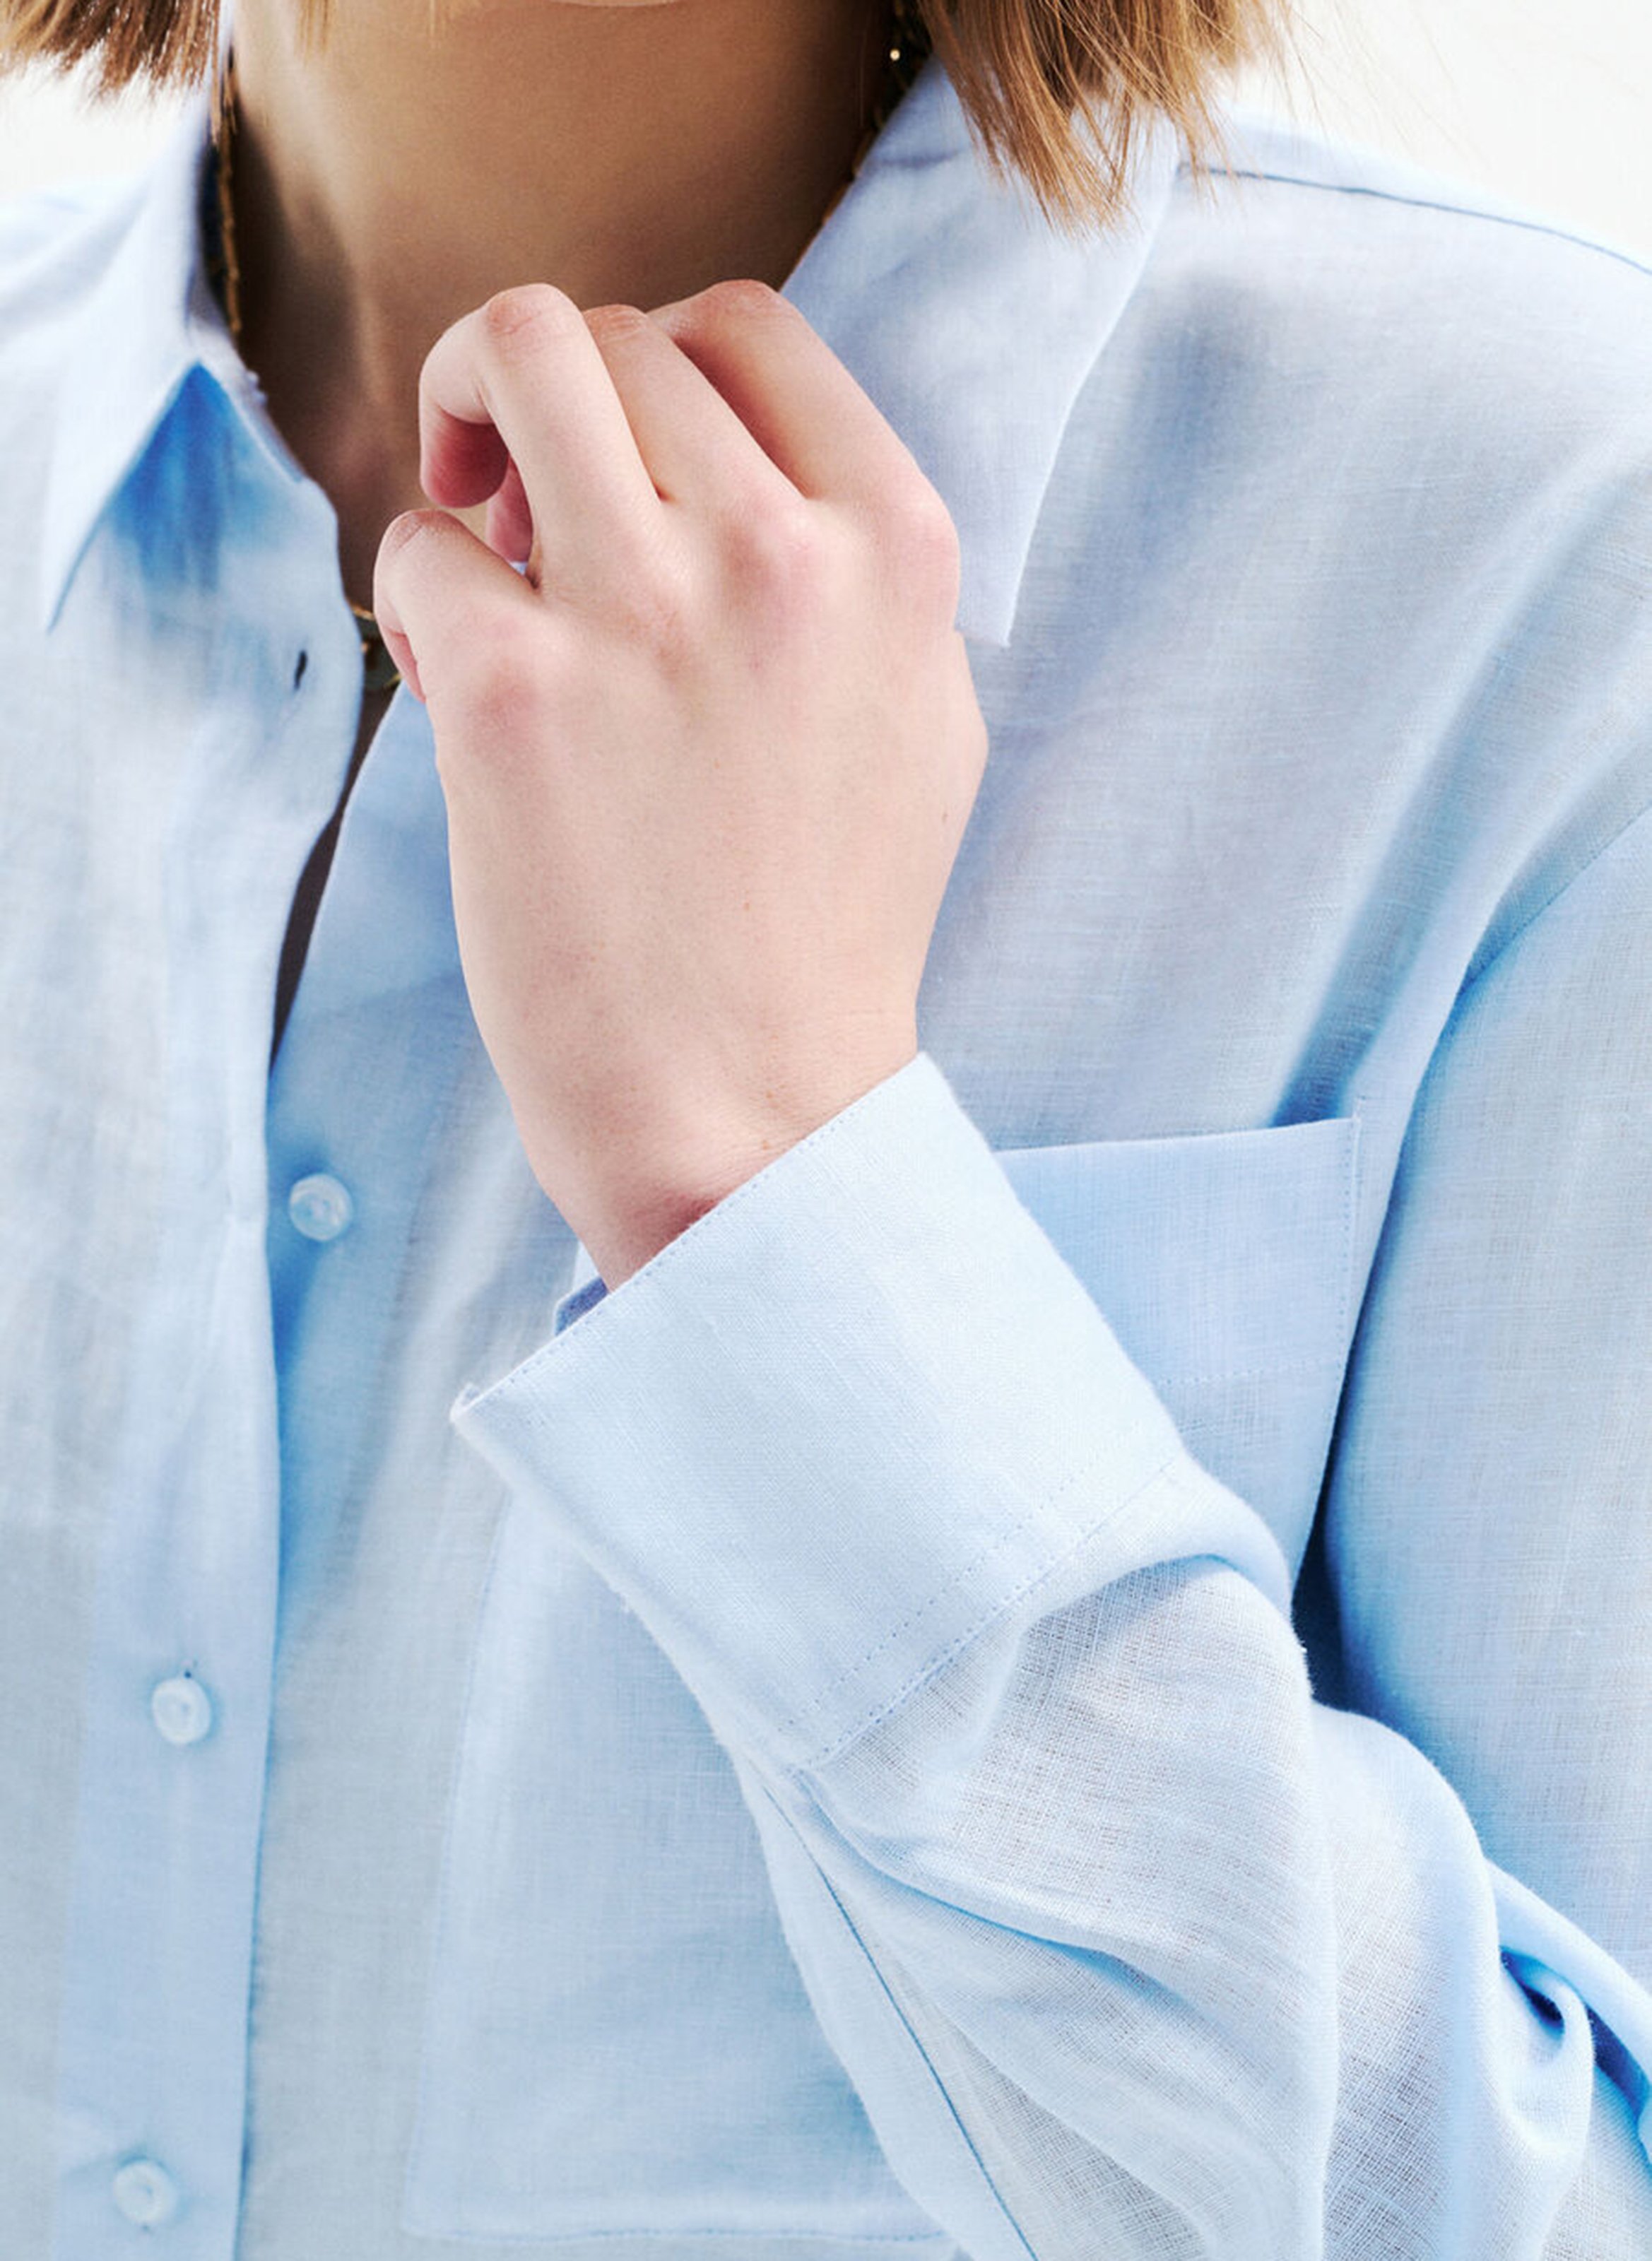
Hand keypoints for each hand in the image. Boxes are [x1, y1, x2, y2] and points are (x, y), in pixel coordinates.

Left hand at [374, 279, 988, 1288]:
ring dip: (467, 429)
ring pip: (509, 360)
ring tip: (479, 542)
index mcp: (895, 547)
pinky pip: (418, 543)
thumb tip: (732, 454)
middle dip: (547, 402)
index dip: (658, 364)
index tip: (625, 454)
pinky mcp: (511, 694)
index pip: (747, 326)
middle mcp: (777, 554)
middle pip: (612, 334)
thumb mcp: (923, 718)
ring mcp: (641, 615)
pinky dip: (421, 600)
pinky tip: (463, 694)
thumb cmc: (830, 928)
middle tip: (524, 506)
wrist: (753, 1110)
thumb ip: (857, 565)